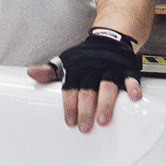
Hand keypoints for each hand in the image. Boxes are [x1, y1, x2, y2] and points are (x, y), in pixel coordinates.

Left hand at [26, 34, 142, 132]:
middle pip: (87, 90)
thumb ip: (49, 71)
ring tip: (103, 120)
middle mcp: (93, 67)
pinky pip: (130, 77)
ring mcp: (110, 67)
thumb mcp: (65, 62)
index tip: (70, 122)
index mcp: (77, 68)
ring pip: (107, 85)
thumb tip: (31, 73)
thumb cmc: (86, 56)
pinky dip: (133, 86)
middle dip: (85, 110)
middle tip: (84, 127)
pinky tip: (134, 97)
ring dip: (105, 103)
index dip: (69, 106)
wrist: (110, 37)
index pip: (70, 88)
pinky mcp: (127, 67)